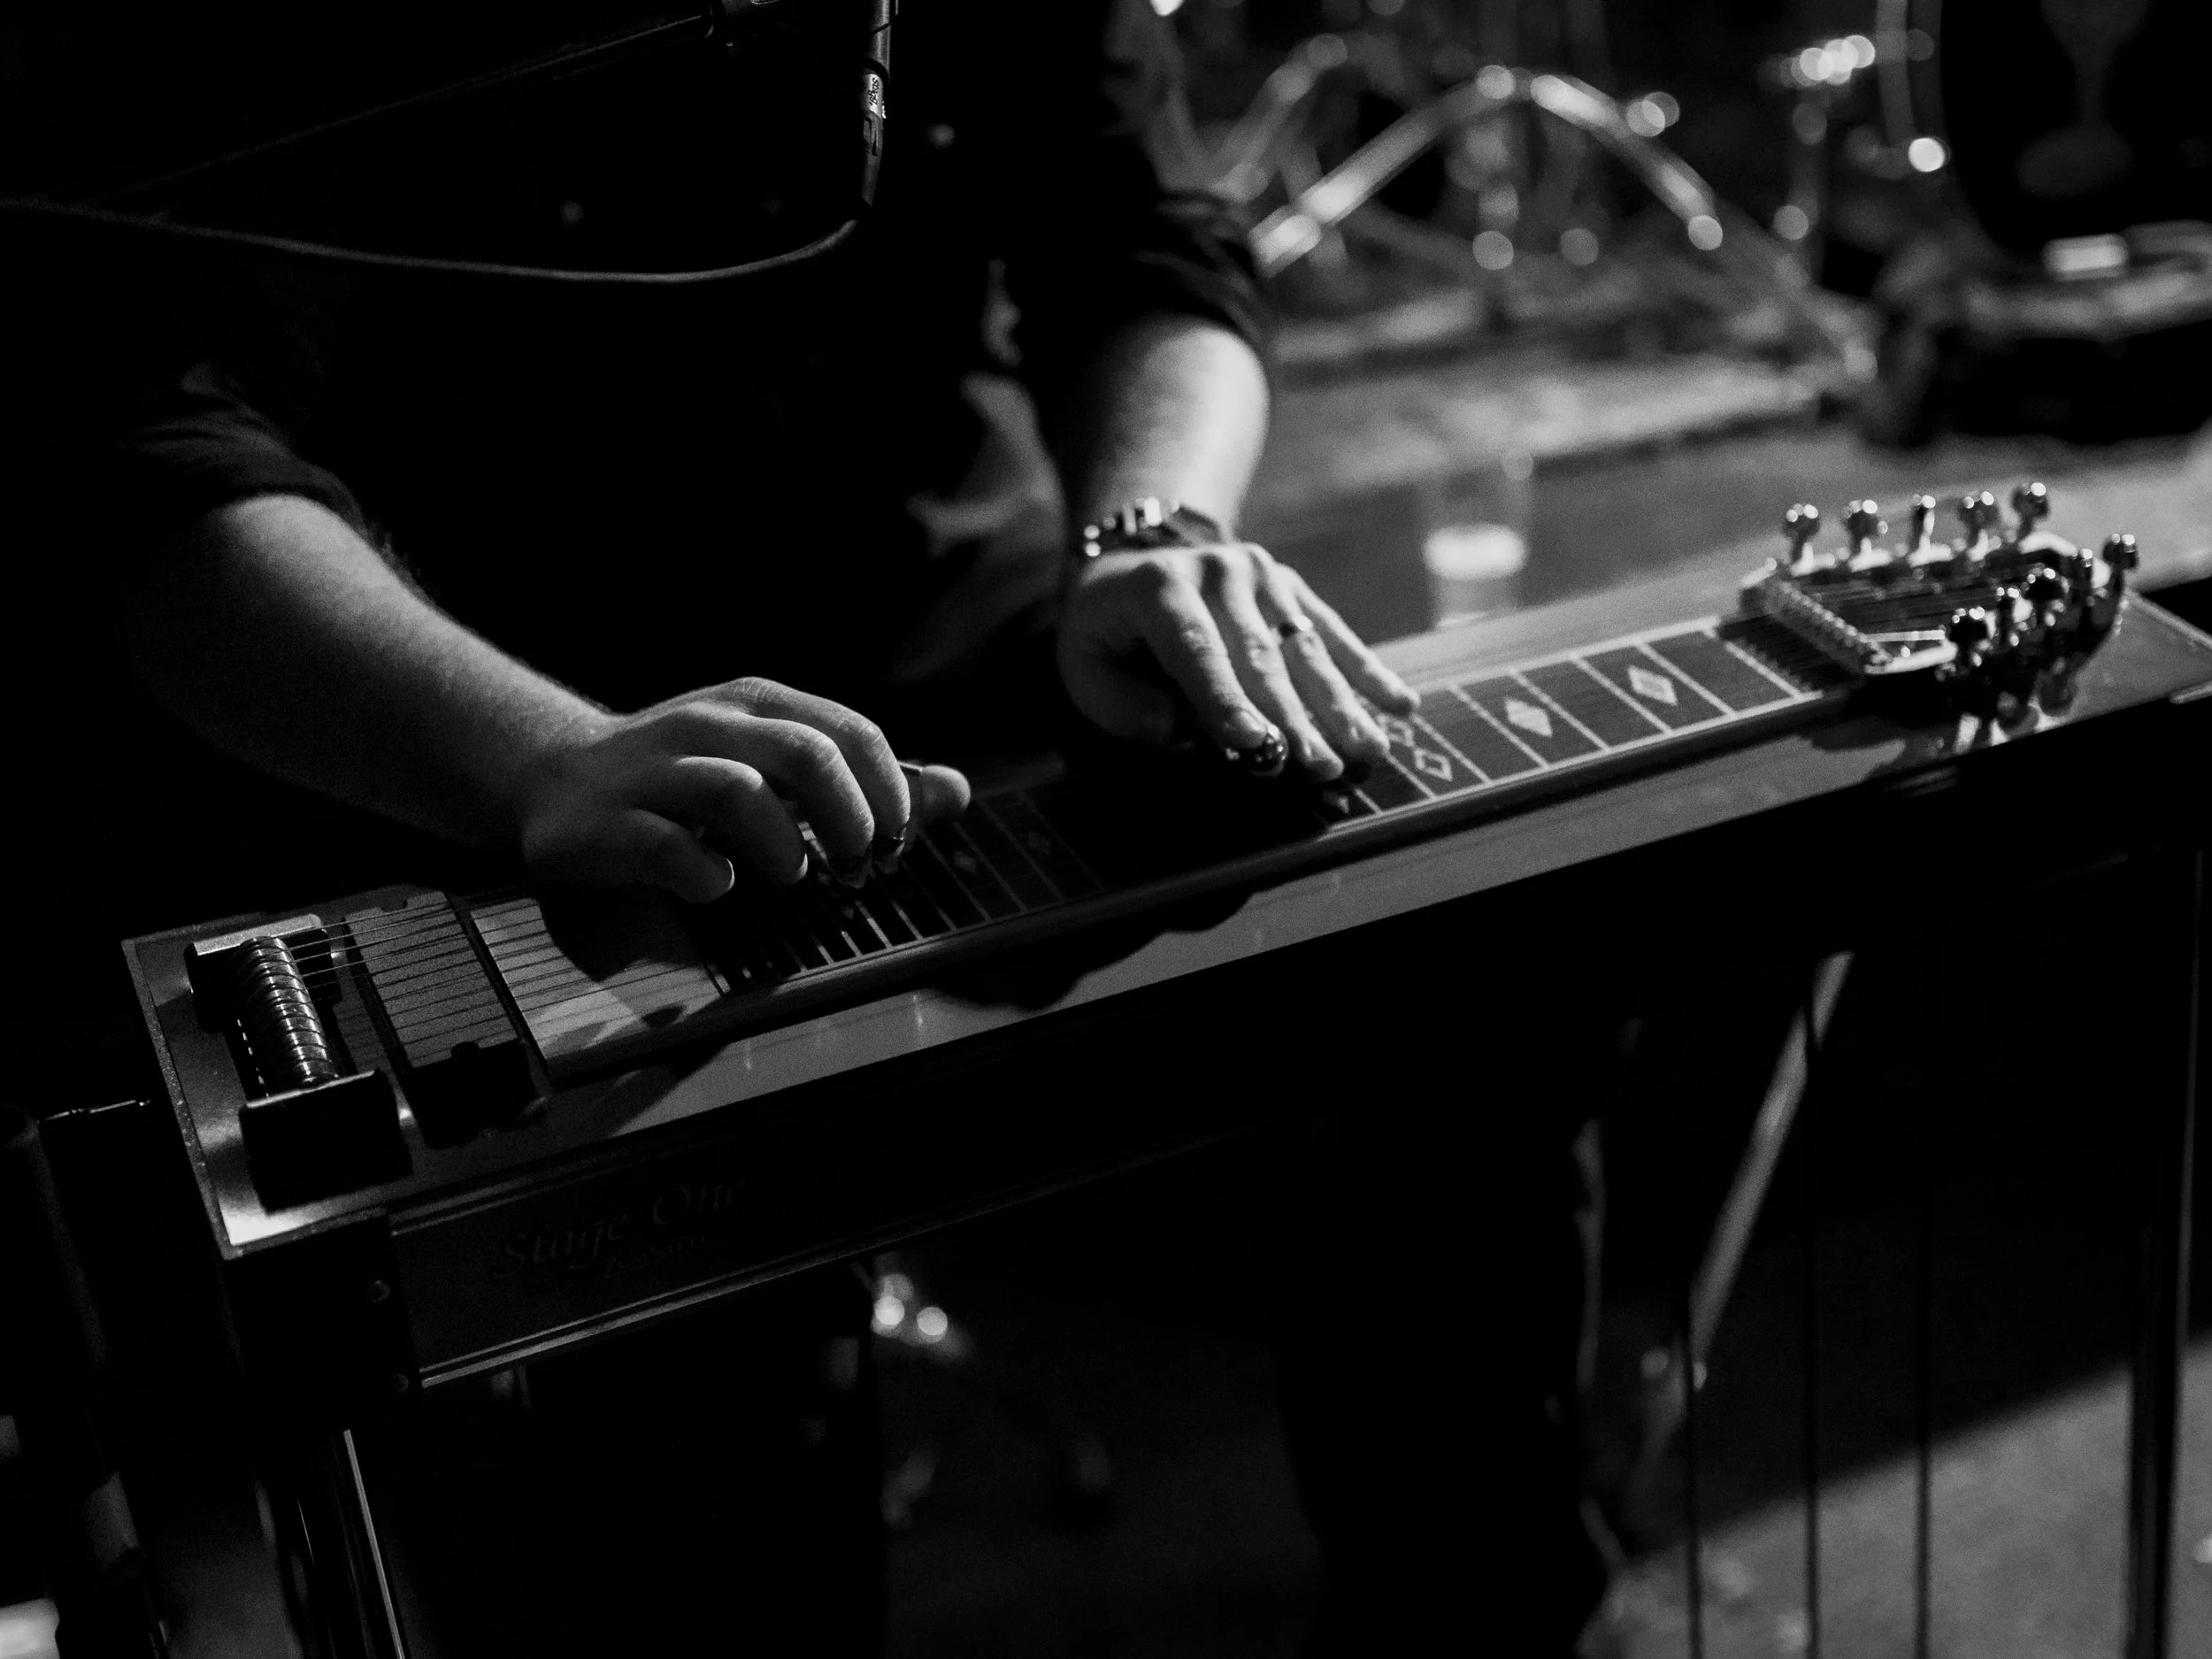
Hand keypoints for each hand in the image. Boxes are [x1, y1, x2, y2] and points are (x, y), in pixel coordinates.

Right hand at [515, 677, 970, 902]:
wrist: (555, 778)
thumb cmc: (687, 778)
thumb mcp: (777, 765)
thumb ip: (866, 783)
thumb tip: (958, 790)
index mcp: (759, 704)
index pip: (850, 734)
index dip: (890, 793)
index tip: (895, 843)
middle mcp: (710, 724)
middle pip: (805, 754)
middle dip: (850, 819)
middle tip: (858, 867)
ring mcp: (656, 772)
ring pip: (738, 790)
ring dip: (784, 843)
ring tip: (794, 874)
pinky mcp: (610, 824)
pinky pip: (666, 847)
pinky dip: (706, 873)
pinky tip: (719, 885)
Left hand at [1057, 539, 1417, 778]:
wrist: (1135, 559)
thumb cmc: (1109, 633)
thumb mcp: (1084, 663)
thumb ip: (1121, 703)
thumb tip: (1177, 729)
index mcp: (1159, 590)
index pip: (1197, 651)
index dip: (1225, 699)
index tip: (1252, 743)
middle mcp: (1218, 572)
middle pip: (1261, 655)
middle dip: (1293, 717)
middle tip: (1320, 767)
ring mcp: (1260, 574)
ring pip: (1305, 648)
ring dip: (1340, 704)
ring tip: (1368, 749)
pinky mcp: (1290, 585)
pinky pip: (1332, 632)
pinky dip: (1367, 672)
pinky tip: (1400, 705)